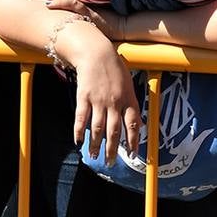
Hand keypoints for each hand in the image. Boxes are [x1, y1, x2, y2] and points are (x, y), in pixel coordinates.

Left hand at [22, 0, 125, 40]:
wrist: (123, 26)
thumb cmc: (106, 26)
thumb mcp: (86, 21)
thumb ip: (74, 19)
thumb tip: (61, 25)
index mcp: (77, 2)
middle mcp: (78, 1)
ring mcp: (83, 5)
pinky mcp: (88, 12)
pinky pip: (72, 5)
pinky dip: (59, 4)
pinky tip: (48, 5)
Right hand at [69, 39, 140, 166]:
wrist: (96, 53)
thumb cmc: (115, 68)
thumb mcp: (129, 84)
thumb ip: (132, 104)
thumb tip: (138, 124)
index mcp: (128, 99)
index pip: (133, 124)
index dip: (133, 141)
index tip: (133, 155)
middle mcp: (114, 102)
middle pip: (114, 131)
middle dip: (113, 150)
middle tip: (111, 163)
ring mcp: (98, 100)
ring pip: (97, 128)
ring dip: (95, 145)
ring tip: (94, 156)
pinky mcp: (83, 97)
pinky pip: (81, 118)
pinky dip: (79, 131)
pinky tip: (78, 142)